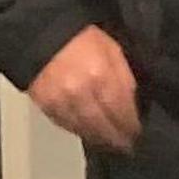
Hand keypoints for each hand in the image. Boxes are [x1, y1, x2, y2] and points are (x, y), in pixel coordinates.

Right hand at [31, 24, 141, 154]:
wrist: (40, 31)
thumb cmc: (82, 36)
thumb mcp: (111, 49)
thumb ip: (123, 77)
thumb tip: (133, 104)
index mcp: (102, 76)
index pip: (122, 111)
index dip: (132, 126)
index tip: (138, 133)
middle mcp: (82, 94)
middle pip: (105, 127)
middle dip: (118, 139)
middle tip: (127, 146)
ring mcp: (62, 102)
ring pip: (86, 130)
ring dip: (100, 139)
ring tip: (109, 143)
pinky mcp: (46, 106)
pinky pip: (66, 125)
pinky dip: (79, 130)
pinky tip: (88, 132)